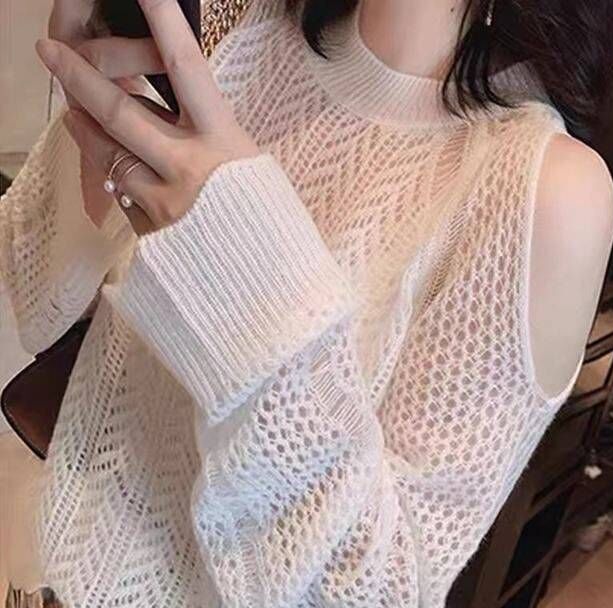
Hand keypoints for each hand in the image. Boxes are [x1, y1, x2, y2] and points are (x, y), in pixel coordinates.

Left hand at [37, 0, 259, 235]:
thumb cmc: (269, 221)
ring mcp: (165, 204)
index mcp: (224, 144)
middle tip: (50, 53)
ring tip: (77, 116)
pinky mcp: (152, 235)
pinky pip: (123, 198)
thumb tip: (165, 114)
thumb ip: (208, 137)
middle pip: (120, 113)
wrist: (270, 284)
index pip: (187, 70)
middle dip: (79, 79)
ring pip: (109, 156)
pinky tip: (129, 182)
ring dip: (87, 133)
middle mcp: (189, 169)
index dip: (164, 22)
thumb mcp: (249, 166)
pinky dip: (120, 183)